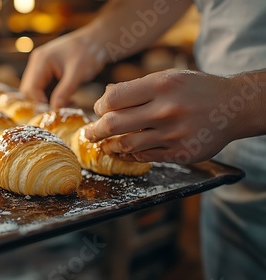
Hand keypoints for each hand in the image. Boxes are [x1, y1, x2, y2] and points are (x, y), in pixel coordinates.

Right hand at [20, 26, 107, 108]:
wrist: (98, 39)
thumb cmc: (89, 52)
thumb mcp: (77, 74)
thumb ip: (64, 91)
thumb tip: (54, 109)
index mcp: (41, 61)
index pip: (30, 89)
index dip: (39, 104)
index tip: (52, 114)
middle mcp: (37, 63)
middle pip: (29, 91)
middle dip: (42, 104)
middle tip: (58, 113)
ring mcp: (41, 66)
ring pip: (36, 91)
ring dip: (48, 101)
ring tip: (65, 106)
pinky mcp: (48, 70)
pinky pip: (45, 87)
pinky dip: (53, 96)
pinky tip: (67, 100)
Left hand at [84, 69, 246, 163]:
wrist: (233, 107)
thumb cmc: (195, 89)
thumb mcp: (168, 78)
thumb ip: (136, 87)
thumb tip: (105, 97)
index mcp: (161, 85)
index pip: (113, 99)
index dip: (100, 107)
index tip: (100, 110)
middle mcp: (167, 110)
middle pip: (113, 124)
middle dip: (94, 131)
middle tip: (89, 134)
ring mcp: (174, 134)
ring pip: (126, 145)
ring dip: (109, 146)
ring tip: (104, 144)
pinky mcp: (180, 154)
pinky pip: (144, 157)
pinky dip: (129, 155)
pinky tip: (125, 151)